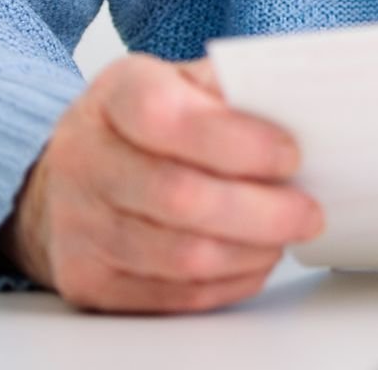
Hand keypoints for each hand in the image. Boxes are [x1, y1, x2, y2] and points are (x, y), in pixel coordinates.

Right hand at [0, 53, 322, 312]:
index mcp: (115, 96)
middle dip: (259, 211)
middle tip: (308, 212)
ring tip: (283, 236)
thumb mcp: (180, 81)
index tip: (291, 155)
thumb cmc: (144, 124)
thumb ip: (233, 90)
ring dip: (249, 251)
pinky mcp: (89, 280)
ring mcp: (80, 226)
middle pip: (179, 197)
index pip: (166, 117)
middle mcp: (86, 160)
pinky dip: (227, 283)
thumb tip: (304, 115)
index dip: (235, 141)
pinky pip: (172, 295)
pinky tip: (252, 261)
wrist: (70, 173)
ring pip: (180, 255)